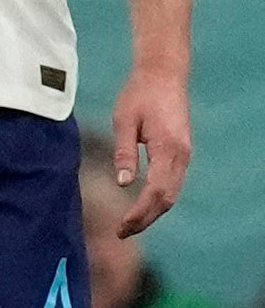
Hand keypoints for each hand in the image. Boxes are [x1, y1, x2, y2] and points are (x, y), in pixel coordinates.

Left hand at [112, 67, 191, 237]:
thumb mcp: (124, 120)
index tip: (122, 227)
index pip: (156, 192)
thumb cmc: (139, 94)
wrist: (163, 74)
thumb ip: (124, 152)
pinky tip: (143, 205)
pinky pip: (173, 183)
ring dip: (153, 212)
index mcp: (168, 149)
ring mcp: (184, 155)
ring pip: (172, 193)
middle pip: (167, 199)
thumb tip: (124, 183)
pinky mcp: (181, 152)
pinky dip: (159, 198)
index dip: (140, 213)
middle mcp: (181, 156)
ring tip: (130, 224)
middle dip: (146, 219)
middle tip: (123, 233)